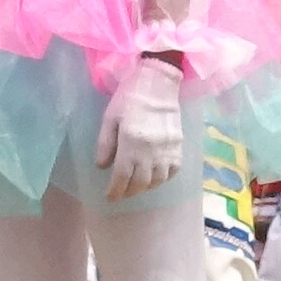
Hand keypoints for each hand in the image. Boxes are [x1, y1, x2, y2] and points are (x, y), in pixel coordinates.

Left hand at [95, 54, 188, 202]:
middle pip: (140, 183)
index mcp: (131, 143)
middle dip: (129, 192)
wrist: (158, 82)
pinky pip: (172, 171)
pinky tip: (154, 175)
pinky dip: (162, 178)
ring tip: (136, 185)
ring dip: (145, 187)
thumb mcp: (110, 118)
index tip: (109, 197)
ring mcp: (167, 150)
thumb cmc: (130, 97)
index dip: (115, 191)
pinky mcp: (179, 146)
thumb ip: (105, 144)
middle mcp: (150, 151)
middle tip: (121, 193)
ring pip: (157, 181)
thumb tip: (102, 167)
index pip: (122, 177)